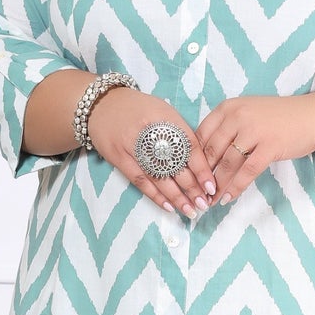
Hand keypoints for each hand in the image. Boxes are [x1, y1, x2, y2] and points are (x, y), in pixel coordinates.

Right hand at [86, 86, 219, 218]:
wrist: (102, 104)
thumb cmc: (139, 109)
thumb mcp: (164, 112)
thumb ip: (181, 134)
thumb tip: (201, 162)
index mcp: (166, 117)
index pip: (189, 147)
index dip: (202, 169)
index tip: (212, 186)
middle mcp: (150, 131)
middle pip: (176, 164)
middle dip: (192, 187)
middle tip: (204, 204)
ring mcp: (132, 146)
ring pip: (159, 176)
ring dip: (176, 197)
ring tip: (190, 210)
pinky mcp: (119, 158)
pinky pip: (140, 181)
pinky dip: (155, 195)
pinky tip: (168, 206)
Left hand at [194, 95, 314, 204]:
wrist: (311, 117)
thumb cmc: (276, 119)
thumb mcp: (246, 114)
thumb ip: (226, 129)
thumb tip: (203, 158)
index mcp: (228, 108)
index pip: (200, 135)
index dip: (192, 158)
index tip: (187, 176)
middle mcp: (238, 116)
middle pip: (211, 151)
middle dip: (201, 176)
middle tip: (195, 193)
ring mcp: (254, 130)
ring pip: (227, 163)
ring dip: (217, 185)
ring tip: (210, 200)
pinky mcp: (269, 146)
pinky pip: (247, 171)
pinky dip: (236, 187)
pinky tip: (228, 198)